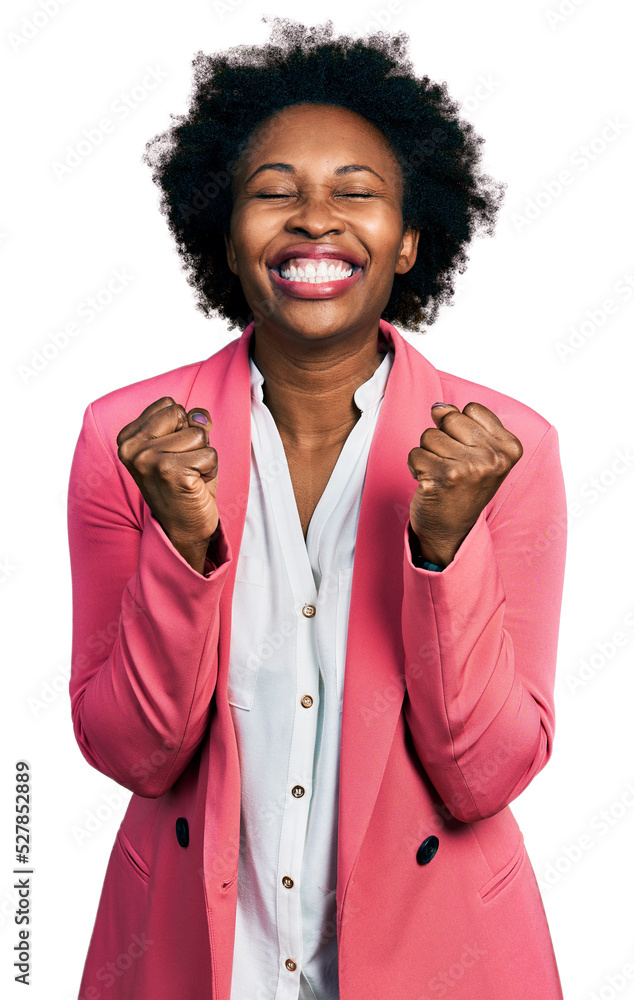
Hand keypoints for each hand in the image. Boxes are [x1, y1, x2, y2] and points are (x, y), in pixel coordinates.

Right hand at [117, 397, 218, 572]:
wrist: (182, 529)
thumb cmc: (184, 484)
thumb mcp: (185, 446)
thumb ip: (191, 422)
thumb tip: (201, 417)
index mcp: (128, 438)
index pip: (168, 405)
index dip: (181, 428)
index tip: (173, 454)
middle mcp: (132, 448)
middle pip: (182, 415)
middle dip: (193, 440)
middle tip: (184, 467)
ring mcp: (148, 460)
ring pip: (199, 435)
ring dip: (203, 457)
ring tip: (189, 477)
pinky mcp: (170, 472)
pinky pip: (210, 454)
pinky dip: (210, 471)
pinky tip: (195, 486)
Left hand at [407, 402, 522, 566]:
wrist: (452, 530)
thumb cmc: (465, 487)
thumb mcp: (478, 452)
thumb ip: (462, 422)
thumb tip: (438, 406)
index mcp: (509, 448)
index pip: (471, 408)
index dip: (460, 427)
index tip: (467, 451)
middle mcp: (492, 458)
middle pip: (449, 418)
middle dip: (442, 437)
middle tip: (452, 464)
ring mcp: (468, 469)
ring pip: (428, 435)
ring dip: (428, 453)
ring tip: (441, 474)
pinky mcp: (442, 479)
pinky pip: (415, 454)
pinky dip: (415, 467)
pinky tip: (430, 483)